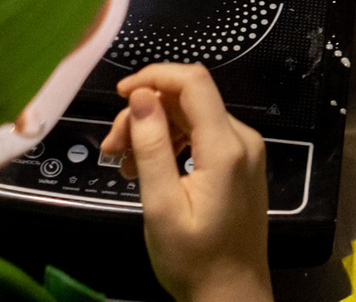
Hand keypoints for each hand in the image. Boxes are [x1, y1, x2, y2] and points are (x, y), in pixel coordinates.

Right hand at [101, 64, 271, 301]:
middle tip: (112, 149)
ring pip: (192, 115)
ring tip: (125, 166)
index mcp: (226, 147)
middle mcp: (242, 139)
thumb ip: (152, 148)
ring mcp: (244, 151)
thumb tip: (143, 96)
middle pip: (189, 98)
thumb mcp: (162, 207)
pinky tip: (149, 169)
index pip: (194, 82)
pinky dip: (171, 143)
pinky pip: (202, 135)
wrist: (230, 296)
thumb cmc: (193, 260)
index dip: (155, 76)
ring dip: (154, 130)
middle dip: (145, 113)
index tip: (120, 94)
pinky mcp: (239, 163)